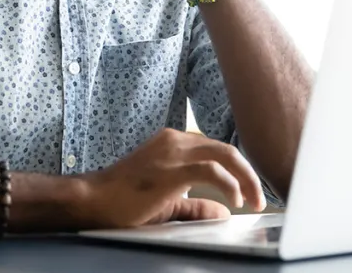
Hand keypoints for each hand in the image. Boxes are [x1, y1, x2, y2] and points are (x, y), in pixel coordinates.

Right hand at [77, 129, 266, 228]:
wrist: (93, 200)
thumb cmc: (123, 200)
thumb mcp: (167, 202)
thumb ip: (196, 205)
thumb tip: (223, 211)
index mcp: (174, 142)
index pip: (216, 149)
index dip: (238, 170)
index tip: (250, 190)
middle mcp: (175, 140)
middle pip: (226, 149)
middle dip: (249, 173)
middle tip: (259, 198)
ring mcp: (173, 152)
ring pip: (224, 155)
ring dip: (245, 179)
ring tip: (253, 200)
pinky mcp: (171, 169)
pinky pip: (212, 171)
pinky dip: (229, 184)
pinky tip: (236, 200)